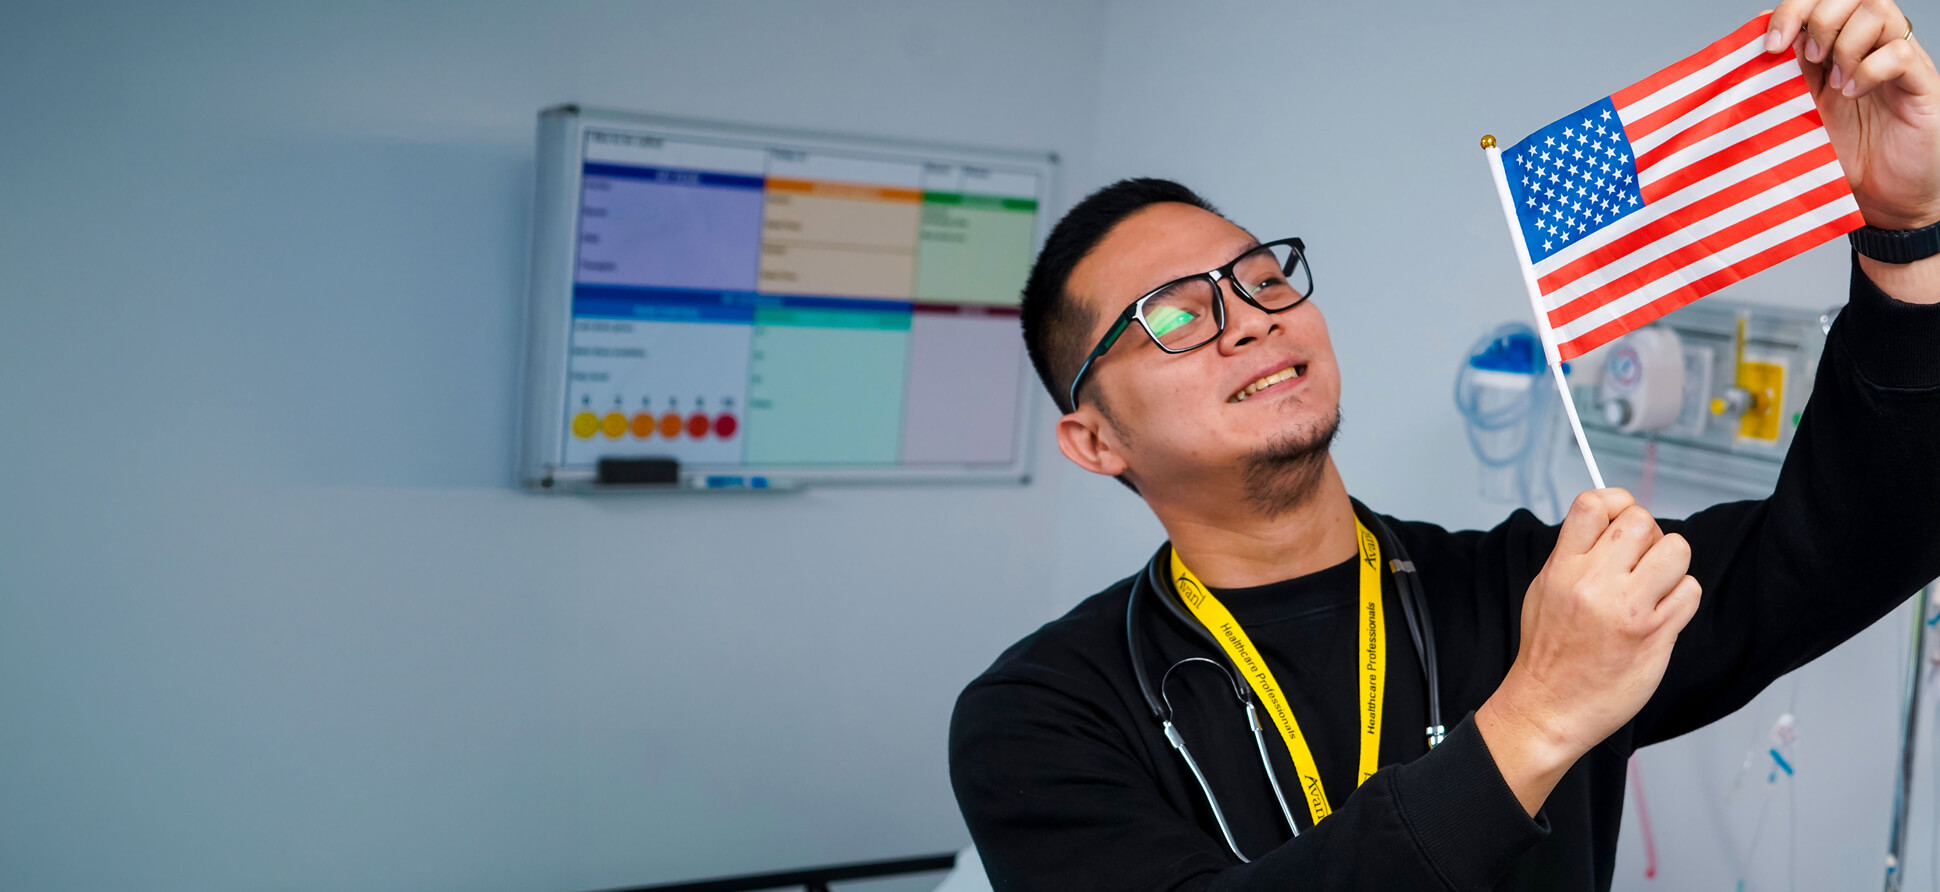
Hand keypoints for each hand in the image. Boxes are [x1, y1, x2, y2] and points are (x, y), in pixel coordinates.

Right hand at [1476, 489, 1701, 814]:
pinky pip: (1690, 592)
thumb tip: (1611, 523)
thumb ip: (1574, 555)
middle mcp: (1595, 584)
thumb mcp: (1543, 591)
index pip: (1595, 504)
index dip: (1616, 502)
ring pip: (1675, 550)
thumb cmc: (1547, 654)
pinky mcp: (1655, 635)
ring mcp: (1628, 610)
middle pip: (1642, 522)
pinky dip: (1681, 598)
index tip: (1619, 518)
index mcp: (1563, 568)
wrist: (1549, 709)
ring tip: (1653, 586)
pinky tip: (1660, 614)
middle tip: (1639, 561)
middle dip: (1647, 535)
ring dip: (1670, 565)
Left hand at [1769, 0, 1939, 229]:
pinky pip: (1899, 50)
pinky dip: (1870, 68)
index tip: (1772, 44)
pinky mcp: (1920, 83)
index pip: (1819, 1)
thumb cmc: (1843, 160)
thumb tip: (1755, 50)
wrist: (1883, 201)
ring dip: (1846, 43)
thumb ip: (1784, 81)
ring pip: (1878, 11)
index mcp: (1835, 50)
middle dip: (1820, 20)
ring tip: (1836, 83)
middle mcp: (1868, 48)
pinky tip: (1854, 93)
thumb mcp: (1800, 117)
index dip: (1794, 9)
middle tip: (1810, 62)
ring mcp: (1897, 62)